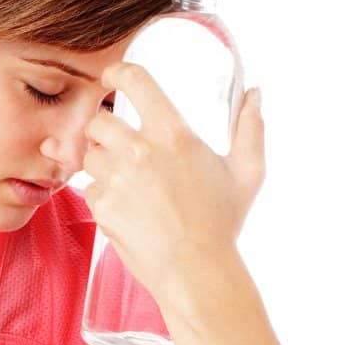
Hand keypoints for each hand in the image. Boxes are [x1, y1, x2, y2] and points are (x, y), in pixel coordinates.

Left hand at [79, 61, 265, 306]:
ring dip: (101, 163)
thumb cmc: (222, 223)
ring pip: (89, 155)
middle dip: (103, 130)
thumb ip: (251, 128)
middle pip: (98, 120)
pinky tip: (125, 209)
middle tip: (117, 143)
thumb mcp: (248, 172)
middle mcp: (139, 150)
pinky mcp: (102, 207)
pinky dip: (102, 196)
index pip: (134, 80)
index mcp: (172, 132)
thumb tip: (254, 93)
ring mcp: (117, 179)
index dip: (116, 73)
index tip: (110, 78)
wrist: (196, 272)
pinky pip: (89, 189)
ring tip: (125, 181)